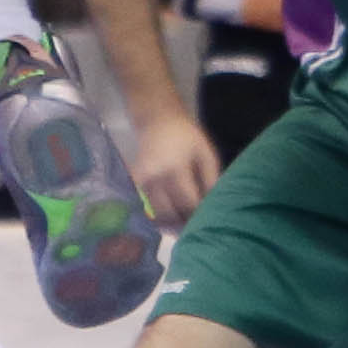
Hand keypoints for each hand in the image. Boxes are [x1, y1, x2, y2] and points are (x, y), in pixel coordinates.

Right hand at [129, 102, 217, 224]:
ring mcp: (142, 182)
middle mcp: (155, 177)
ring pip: (156, 214)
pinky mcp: (134, 184)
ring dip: (171, 223)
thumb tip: (213, 207)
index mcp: (175, 168)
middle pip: (170, 213)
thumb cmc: (187, 137)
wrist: (158, 121)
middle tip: (196, 226)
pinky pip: (145, 209)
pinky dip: (157, 217)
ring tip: (184, 224)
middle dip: (184, 223)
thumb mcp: (206, 153)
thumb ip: (212, 180)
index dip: (199, 214)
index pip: (188, 202)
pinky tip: (168, 218)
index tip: (208, 220)